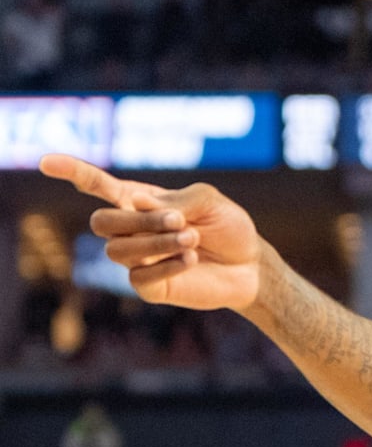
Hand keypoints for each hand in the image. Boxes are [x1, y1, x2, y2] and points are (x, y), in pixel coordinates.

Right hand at [40, 154, 262, 310]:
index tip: (46, 161)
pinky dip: (167, 263)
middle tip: (180, 220)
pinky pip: (139, 276)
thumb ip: (174, 199)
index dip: (73, 172)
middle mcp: (132, 229)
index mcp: (141, 201)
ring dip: (157, 241)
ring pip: (117, 250)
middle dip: (137, 220)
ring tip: (192, 238)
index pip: (99, 186)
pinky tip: (190, 258)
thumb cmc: (228, 228)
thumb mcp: (208, 201)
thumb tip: (135, 202)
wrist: (250, 265)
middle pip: (102, 222)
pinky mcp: (149, 285)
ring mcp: (138, 259)